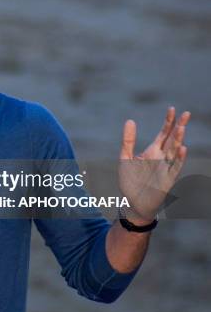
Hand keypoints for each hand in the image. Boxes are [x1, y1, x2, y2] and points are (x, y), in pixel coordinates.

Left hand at [118, 107, 189, 223]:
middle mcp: (161, 158)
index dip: (168, 122)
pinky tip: (182, 148)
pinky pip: (174, 167)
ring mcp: (165, 168)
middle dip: (179, 127)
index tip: (172, 109)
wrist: (132, 202)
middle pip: (172, 139)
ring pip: (174, 151)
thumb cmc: (130, 181)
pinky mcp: (167, 179)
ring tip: (182, 127)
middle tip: (186, 113)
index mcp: (152, 151)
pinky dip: (178, 158)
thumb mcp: (125, 158)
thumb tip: (130, 120)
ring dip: (179, 140)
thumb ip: (128, 140)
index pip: (163, 134)